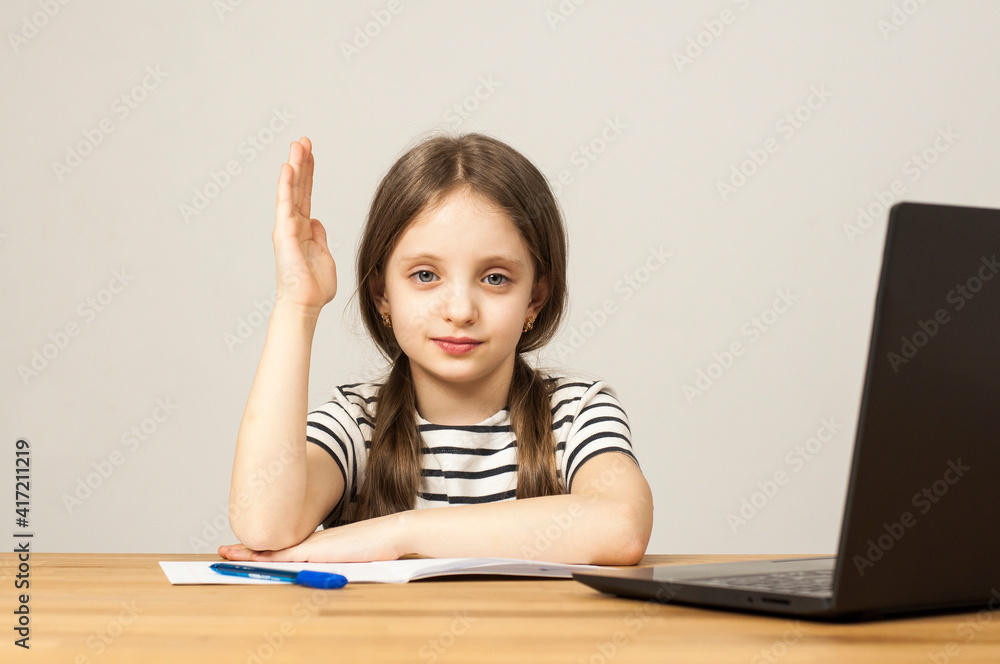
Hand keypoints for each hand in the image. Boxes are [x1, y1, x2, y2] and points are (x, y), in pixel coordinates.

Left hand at [218, 512, 406, 562]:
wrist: (391, 533)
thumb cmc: (377, 546)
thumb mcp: (350, 554)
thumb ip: (335, 558)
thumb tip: (325, 566)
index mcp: (316, 543)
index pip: (282, 547)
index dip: (260, 548)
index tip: (242, 549)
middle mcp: (310, 542)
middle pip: (272, 547)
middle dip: (246, 549)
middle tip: (224, 550)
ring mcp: (312, 546)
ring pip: (273, 551)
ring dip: (248, 553)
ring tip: (227, 554)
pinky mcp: (317, 551)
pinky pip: (284, 557)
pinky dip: (265, 559)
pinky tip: (249, 559)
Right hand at [272, 137, 336, 316]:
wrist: (305, 303)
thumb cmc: (314, 286)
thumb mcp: (324, 256)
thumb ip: (320, 237)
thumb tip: (317, 222)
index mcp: (304, 228)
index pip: (306, 194)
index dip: (309, 174)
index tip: (311, 154)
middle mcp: (293, 224)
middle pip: (298, 187)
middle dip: (301, 163)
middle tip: (303, 140)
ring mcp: (287, 227)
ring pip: (291, 190)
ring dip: (294, 166)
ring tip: (297, 145)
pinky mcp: (285, 233)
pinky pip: (285, 205)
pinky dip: (286, 186)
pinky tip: (288, 168)